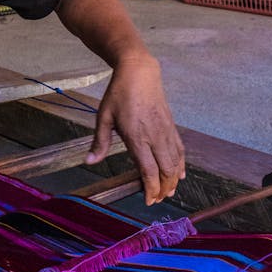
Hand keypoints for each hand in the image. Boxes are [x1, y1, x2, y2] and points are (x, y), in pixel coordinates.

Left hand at [85, 53, 184, 205]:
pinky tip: (180, 173)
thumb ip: (100, 142)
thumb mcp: (104, 117)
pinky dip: (181, 164)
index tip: (149, 200)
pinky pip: (180, 149)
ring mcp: (165, 130)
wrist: (139, 72)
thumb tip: (90, 161)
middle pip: (166, 170)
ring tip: (168, 192)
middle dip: (164, 189)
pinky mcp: (171, 125)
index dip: (151, 188)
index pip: (149, 170)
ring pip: (175, 161)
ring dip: (173, 179)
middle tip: (158, 199)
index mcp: (137, 136)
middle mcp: (155, 136)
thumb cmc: (119, 93)